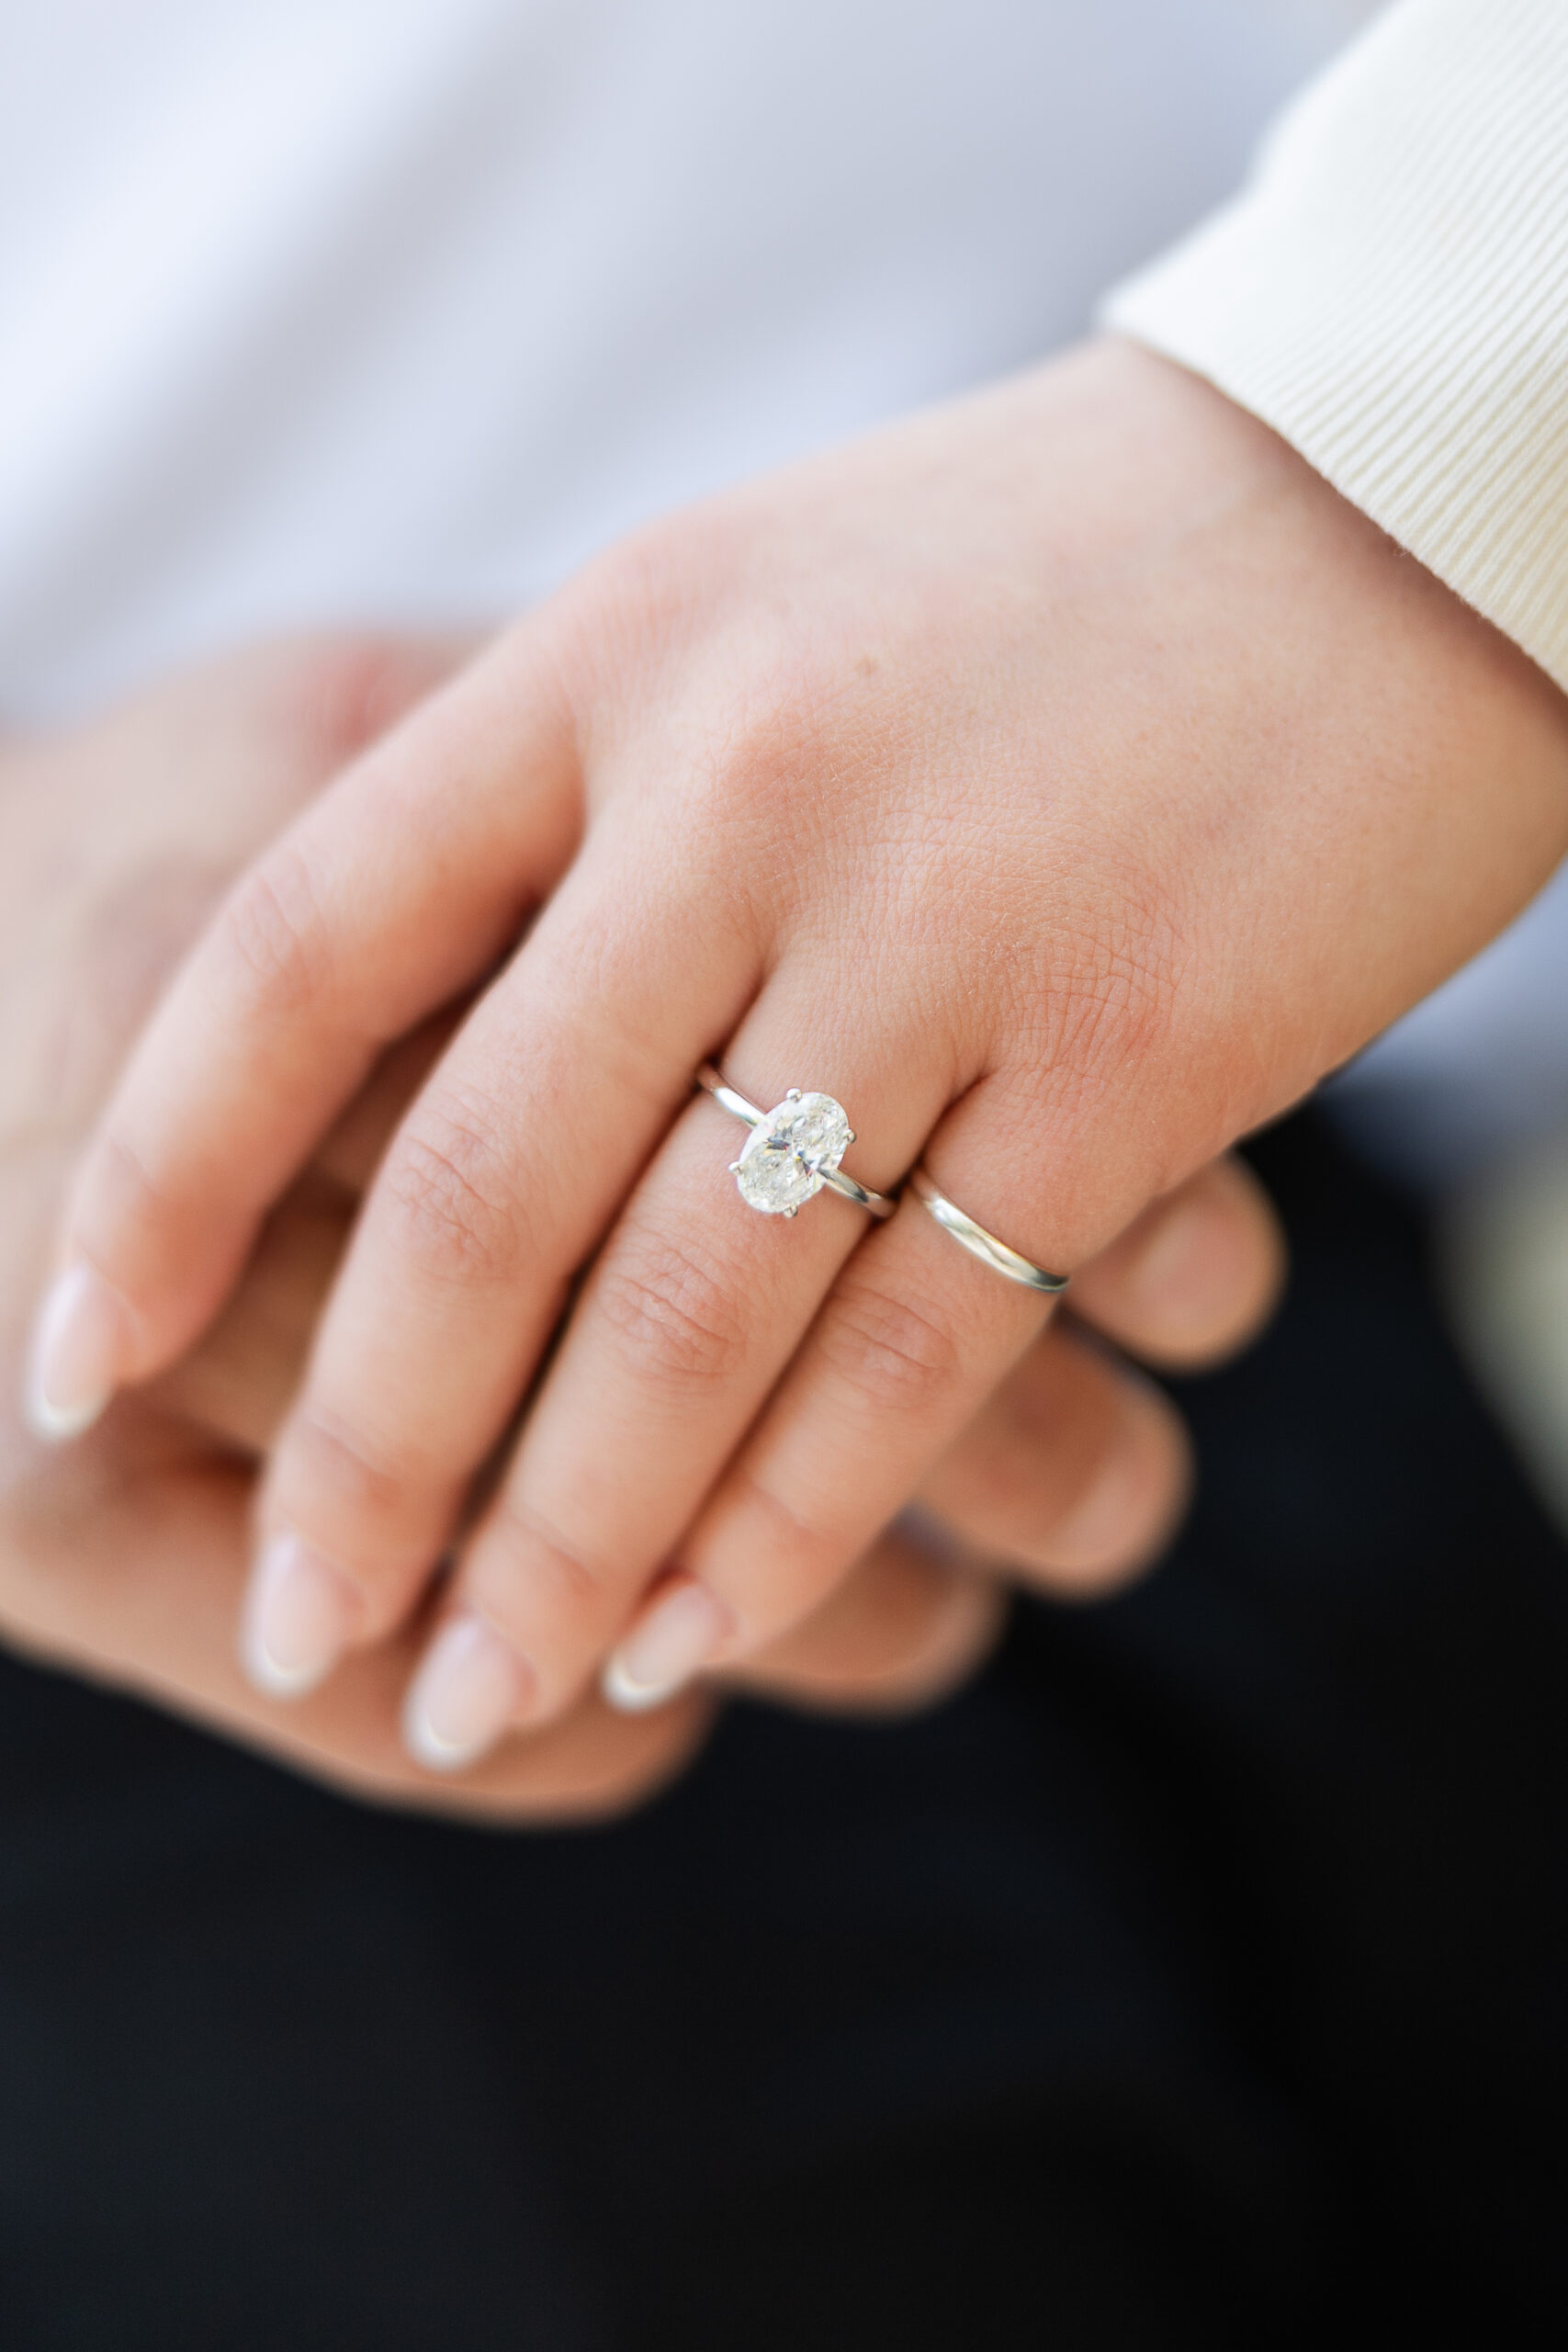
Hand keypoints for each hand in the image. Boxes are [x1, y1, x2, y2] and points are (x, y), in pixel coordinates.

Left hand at [1, 633, 1280, 1815]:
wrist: (1389, 496)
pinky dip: (790, 1514)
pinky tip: (701, 1623)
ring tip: (481, 1688)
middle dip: (369, 1449)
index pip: (304, 947)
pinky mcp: (1137, 1059)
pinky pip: (914, 1342)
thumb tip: (420, 1091)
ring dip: (567, 1537)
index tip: (66, 1358)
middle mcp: (746, 788)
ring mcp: (947, 928)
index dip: (157, 1173)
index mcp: (614, 657)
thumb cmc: (1041, 577)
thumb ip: (580, 824)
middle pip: (479, 1187)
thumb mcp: (750, 622)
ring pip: (691, 1308)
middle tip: (319, 1623)